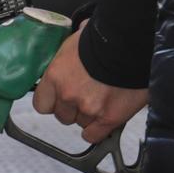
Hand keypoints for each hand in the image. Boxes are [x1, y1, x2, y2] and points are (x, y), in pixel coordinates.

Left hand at [32, 21, 148, 143]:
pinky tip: (105, 118)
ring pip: (81, 123)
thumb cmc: (105, 38)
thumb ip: (69, 57)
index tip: (60, 98)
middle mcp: (68, 95)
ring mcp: (88, 108)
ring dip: (90, 115)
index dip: (53, 102)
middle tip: (87, 95)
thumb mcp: (76, 41)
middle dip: (73, 108)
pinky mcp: (108, 118)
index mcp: (56, 76)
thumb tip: (73, 47)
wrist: (131, 44)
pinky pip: (94, 135)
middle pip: (62, 116)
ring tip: (103, 99)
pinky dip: (99, 129)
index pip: (42, 104)